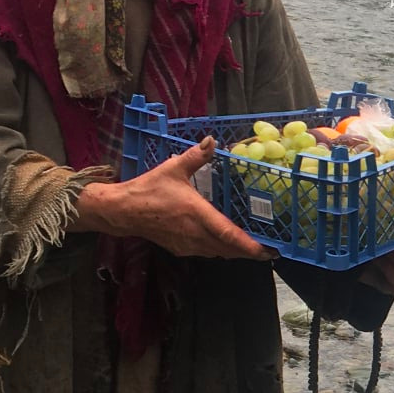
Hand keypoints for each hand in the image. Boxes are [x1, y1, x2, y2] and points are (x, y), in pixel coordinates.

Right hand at [75, 138, 273, 261]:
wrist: (122, 211)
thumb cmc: (149, 189)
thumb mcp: (174, 168)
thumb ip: (196, 156)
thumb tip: (212, 140)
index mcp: (197, 214)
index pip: (228, 235)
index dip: (250, 245)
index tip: (268, 251)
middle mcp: (195, 234)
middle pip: (228, 249)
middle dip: (249, 251)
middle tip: (270, 249)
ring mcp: (187, 245)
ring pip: (218, 252)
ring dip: (235, 251)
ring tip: (253, 246)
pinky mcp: (180, 248)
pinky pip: (206, 252)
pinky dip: (220, 249)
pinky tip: (226, 241)